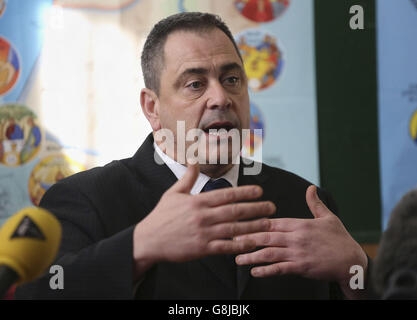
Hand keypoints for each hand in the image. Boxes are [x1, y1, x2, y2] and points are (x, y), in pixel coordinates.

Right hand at [133, 162, 275, 277]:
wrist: (149, 240)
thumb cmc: (161, 216)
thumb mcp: (173, 193)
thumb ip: (188, 178)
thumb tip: (194, 159)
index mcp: (197, 201)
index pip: (226, 194)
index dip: (245, 192)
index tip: (259, 191)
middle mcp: (203, 216)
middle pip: (235, 211)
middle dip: (256, 208)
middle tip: (271, 206)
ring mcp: (203, 233)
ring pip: (234, 228)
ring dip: (253, 226)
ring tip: (268, 223)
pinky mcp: (202, 249)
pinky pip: (225, 247)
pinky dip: (240, 245)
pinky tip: (253, 242)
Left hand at [234, 185, 367, 293]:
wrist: (353, 261)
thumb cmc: (340, 239)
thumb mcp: (328, 218)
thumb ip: (315, 204)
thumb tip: (311, 188)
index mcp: (300, 224)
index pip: (273, 222)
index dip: (255, 223)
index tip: (241, 223)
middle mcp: (296, 238)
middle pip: (266, 236)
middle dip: (248, 238)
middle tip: (232, 240)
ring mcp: (298, 253)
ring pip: (269, 253)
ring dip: (252, 256)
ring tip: (238, 258)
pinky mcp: (301, 267)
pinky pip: (280, 269)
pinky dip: (266, 270)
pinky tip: (254, 271)